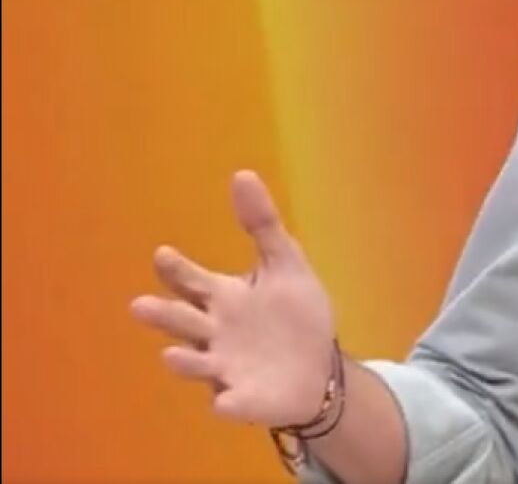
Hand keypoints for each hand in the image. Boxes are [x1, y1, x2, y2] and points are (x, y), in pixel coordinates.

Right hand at [131, 170, 337, 425]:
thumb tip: (242, 174)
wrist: (319, 368)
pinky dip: (227, 403)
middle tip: (140, 305)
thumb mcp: (285, 263)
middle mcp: (215, 333)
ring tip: (171, 355)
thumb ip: (262, 223)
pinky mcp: (243, 399)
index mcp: (223, 298)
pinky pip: (231, 403)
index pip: (192, 280)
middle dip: (163, 315)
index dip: (177, 269)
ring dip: (183, 361)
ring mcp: (226, 368)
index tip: (163, 254)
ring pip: (197, 364)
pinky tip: (225, 402)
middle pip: (183, 321)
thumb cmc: (293, 315)